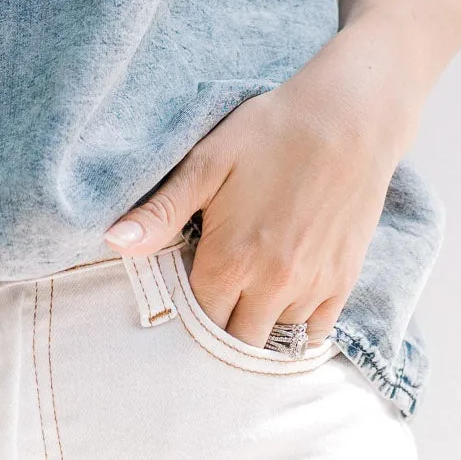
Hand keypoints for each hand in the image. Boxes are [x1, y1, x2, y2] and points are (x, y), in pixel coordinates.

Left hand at [103, 19, 417, 349]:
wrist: (349, 117)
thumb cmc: (272, 132)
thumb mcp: (207, 162)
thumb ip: (161, 211)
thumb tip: (111, 243)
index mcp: (230, 261)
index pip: (197, 320)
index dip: (186, 308)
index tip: (184, 288)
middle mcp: (272, 287)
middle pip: (235, 342)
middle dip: (220, 327)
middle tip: (213, 297)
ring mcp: (312, 288)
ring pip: (275, 340)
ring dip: (257, 327)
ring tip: (246, 296)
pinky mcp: (344, 280)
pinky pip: (315, 332)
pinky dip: (296, 328)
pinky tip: (283, 304)